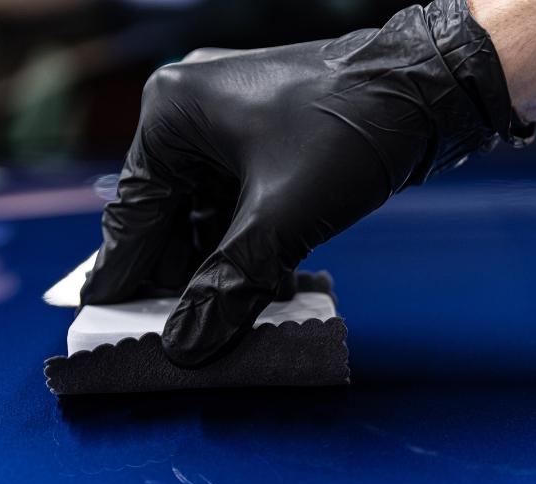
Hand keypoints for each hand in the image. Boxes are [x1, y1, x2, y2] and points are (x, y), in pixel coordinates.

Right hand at [79, 0, 532, 367]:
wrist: (428, 86)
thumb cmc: (350, 130)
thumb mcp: (282, 219)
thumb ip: (228, 285)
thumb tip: (185, 345)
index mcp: (171, 117)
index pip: (132, 215)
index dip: (124, 277)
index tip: (106, 324)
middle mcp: (189, 116)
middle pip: (166, 219)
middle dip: (184, 277)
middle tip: (190, 334)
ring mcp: (226, 126)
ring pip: (205, 216)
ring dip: (221, 266)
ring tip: (236, 314)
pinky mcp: (262, 140)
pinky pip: (236, 203)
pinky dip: (247, 243)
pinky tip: (266, 283)